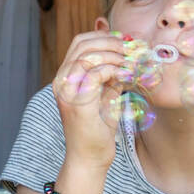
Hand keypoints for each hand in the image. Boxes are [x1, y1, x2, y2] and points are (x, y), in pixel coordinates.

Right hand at [51, 30, 134, 167]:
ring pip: (88, 56)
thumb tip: (125, 57)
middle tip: (132, 50)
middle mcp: (61, 82)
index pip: (80, 43)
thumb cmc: (97, 129)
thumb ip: (110, 76)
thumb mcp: (106, 96)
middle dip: (111, 42)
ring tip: (131, 63)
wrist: (89, 157)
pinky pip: (95, 73)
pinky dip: (114, 70)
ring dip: (114, 55)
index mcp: (66, 77)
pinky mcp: (77, 102)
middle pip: (82, 44)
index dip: (104, 36)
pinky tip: (126, 76)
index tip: (125, 41)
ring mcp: (67, 92)